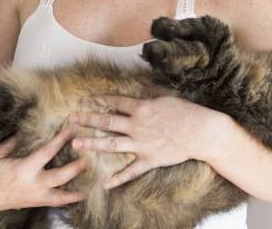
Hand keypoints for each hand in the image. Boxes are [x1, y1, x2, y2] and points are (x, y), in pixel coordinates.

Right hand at [0, 116, 87, 212]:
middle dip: (77, 166)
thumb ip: (13, 142)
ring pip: (63, 194)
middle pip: (61, 176)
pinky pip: (57, 202)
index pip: (47, 152)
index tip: (71, 129)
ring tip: (93, 179)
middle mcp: (34, 184)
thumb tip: (26, 128)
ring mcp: (37, 196)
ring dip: (78, 187)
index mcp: (24, 169)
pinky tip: (82, 193)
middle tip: (90, 155)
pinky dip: (70, 199)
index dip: (61, 140)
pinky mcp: (38, 202)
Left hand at [69, 95, 227, 188]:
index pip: (116, 102)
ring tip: (76, 144)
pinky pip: (131, 171)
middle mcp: (137, 125)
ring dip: (93, 143)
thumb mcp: (167, 97)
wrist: (201, 132)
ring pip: (112, 144)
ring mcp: (141, 144)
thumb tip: (140, 87)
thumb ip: (150, 94)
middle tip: (71, 119)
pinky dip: (118, 178)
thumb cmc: (187, 112)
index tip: (88, 98)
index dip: (102, 99)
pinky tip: (105, 184)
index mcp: (142, 108)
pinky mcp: (149, 160)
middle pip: (107, 121)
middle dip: (87, 119)